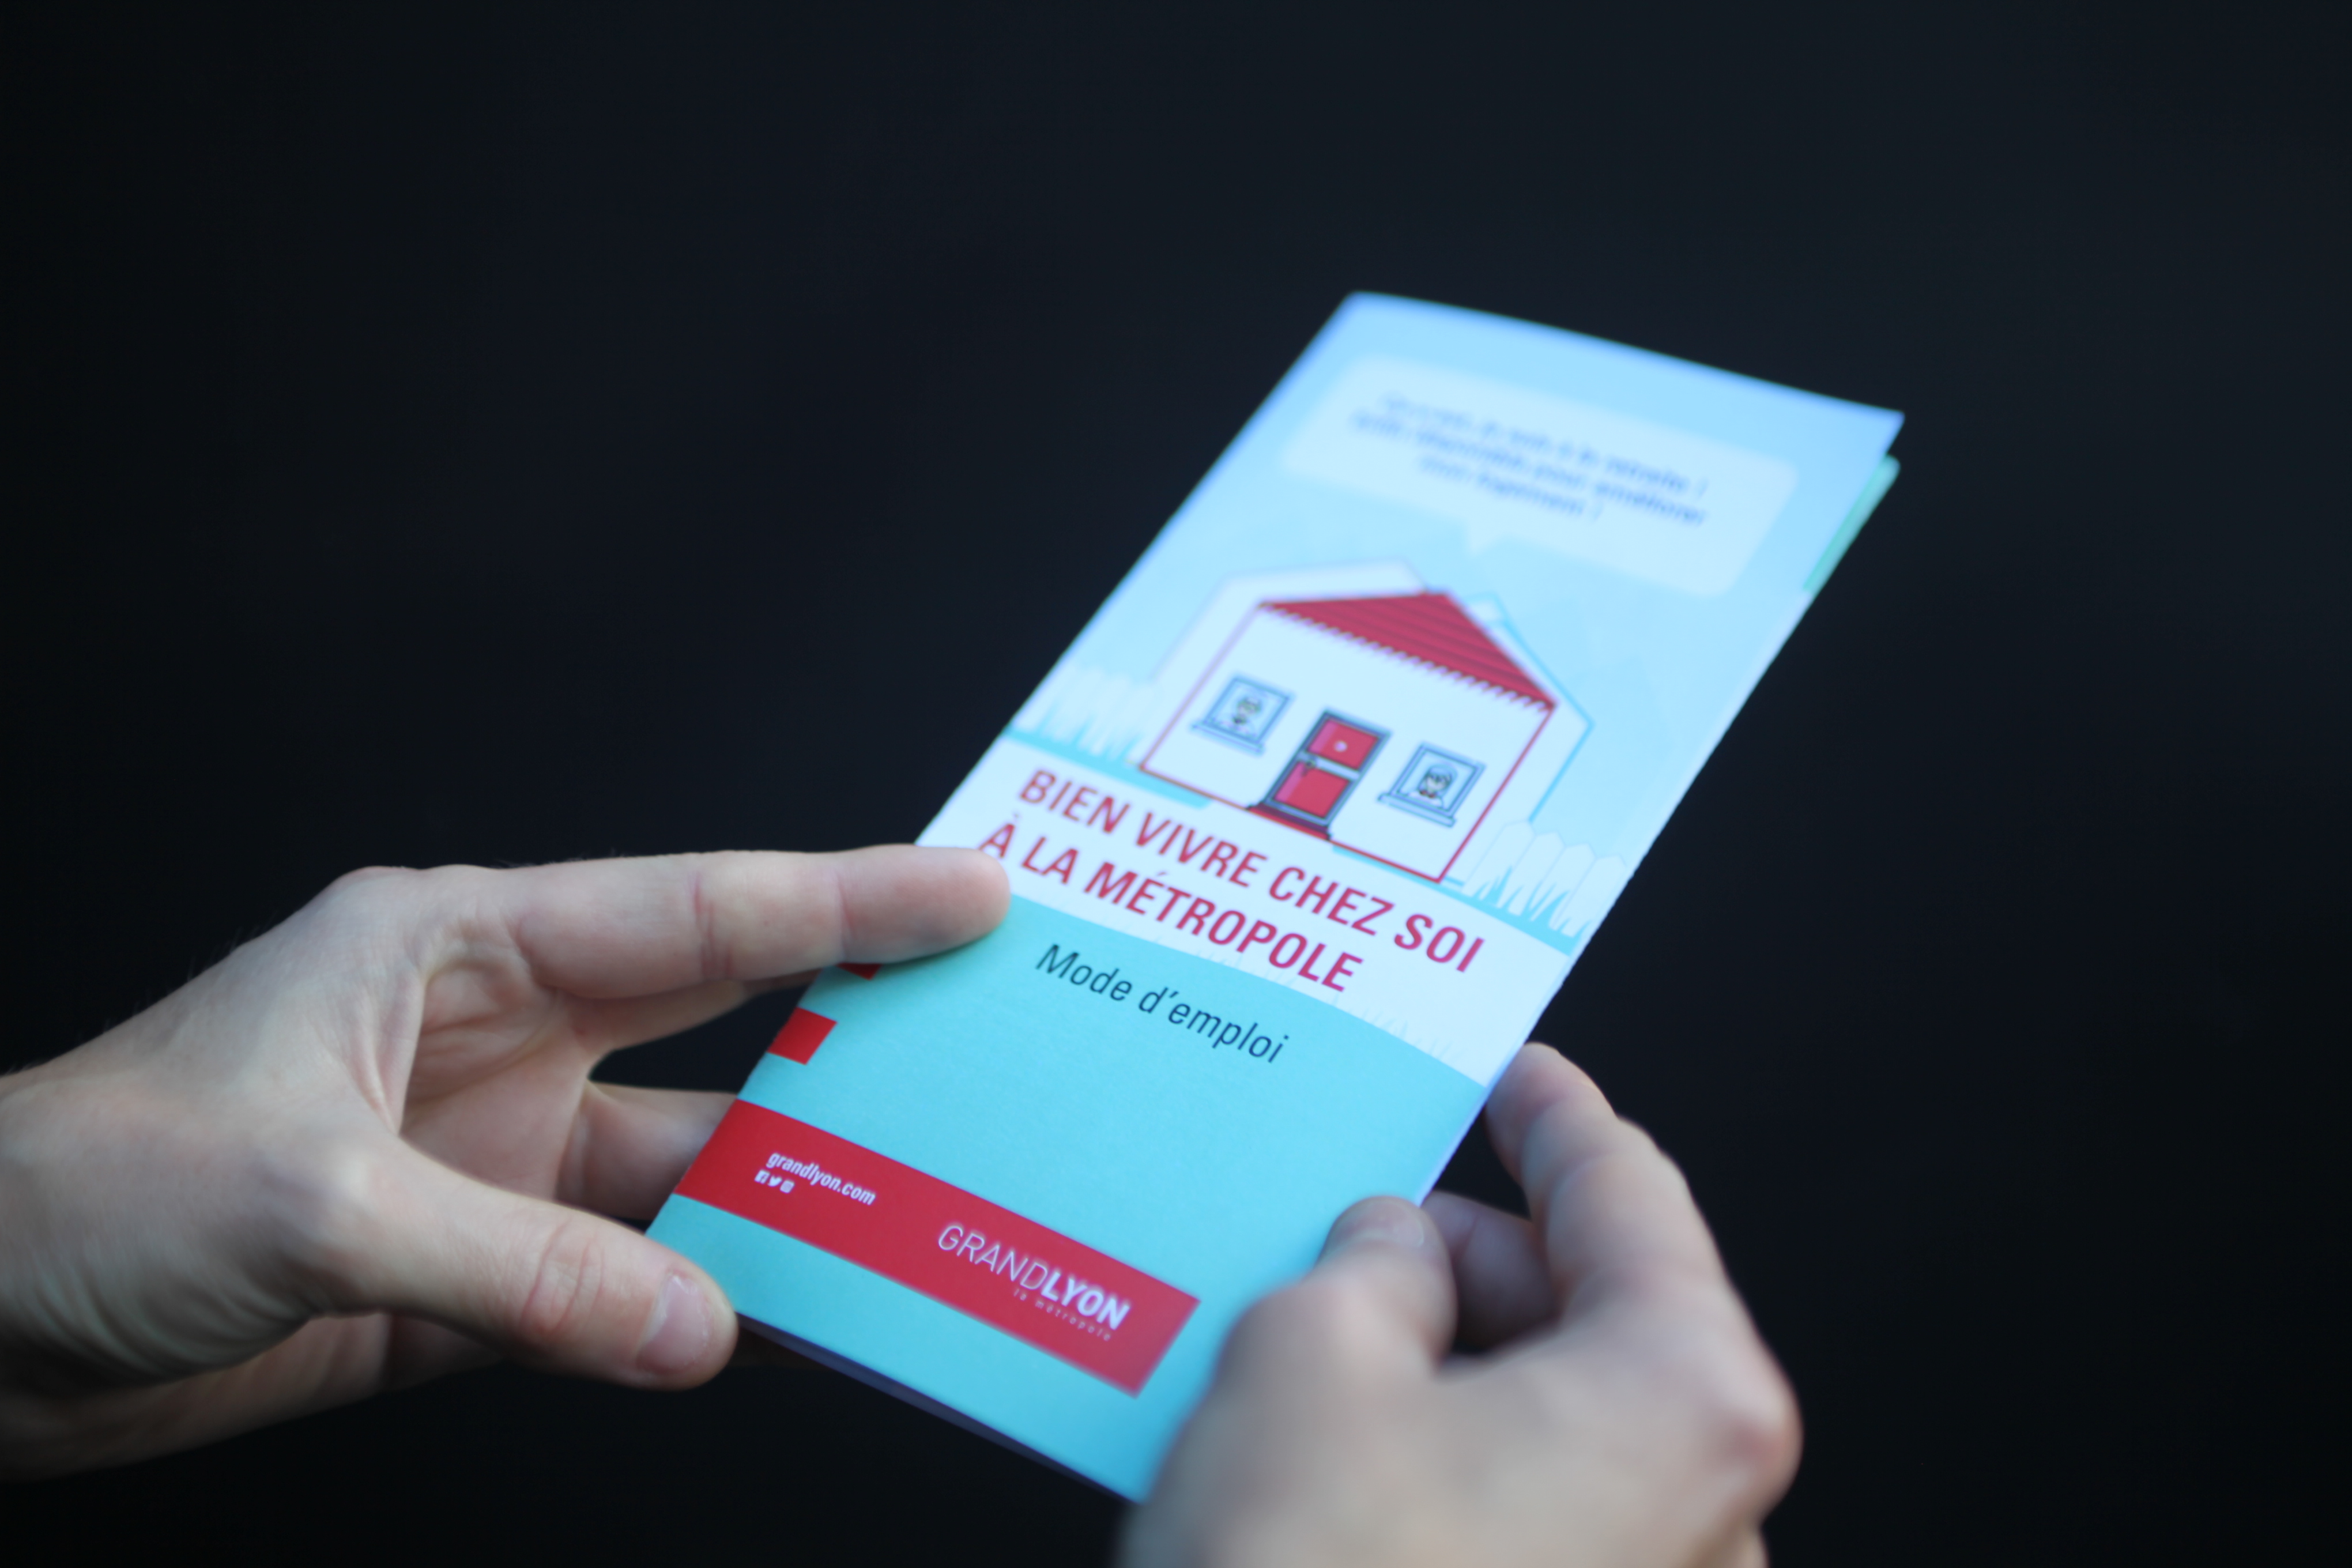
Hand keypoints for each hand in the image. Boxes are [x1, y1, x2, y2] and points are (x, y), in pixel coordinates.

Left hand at [0, 847, 1007, 1477]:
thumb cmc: (88, 1188)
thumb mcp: (314, 1200)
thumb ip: (525, 1269)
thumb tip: (705, 1328)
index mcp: (456, 950)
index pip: (693, 912)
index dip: (846, 899)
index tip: (975, 891)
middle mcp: (495, 1043)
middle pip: (722, 1026)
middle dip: (859, 1025)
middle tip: (1002, 1031)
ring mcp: (492, 1167)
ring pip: (687, 1177)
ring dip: (791, 1202)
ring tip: (924, 1213)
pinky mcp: (473, 1279)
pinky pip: (625, 1288)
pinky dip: (704, 1311)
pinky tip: (788, 1323)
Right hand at [1124, 1044, 1798, 1567]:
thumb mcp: (1310, 1353)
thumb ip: (1374, 1261)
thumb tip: (1400, 1249)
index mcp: (1686, 1401)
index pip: (1628, 1196)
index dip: (1554, 1116)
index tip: (1521, 1075)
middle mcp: (1712, 1515)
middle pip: (1598, 1319)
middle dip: (1475, 1262)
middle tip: (1361, 1228)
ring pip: (1560, 1427)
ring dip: (1450, 1372)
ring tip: (1320, 1353)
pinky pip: (1537, 1520)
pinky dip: (1452, 1466)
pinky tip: (1341, 1459)